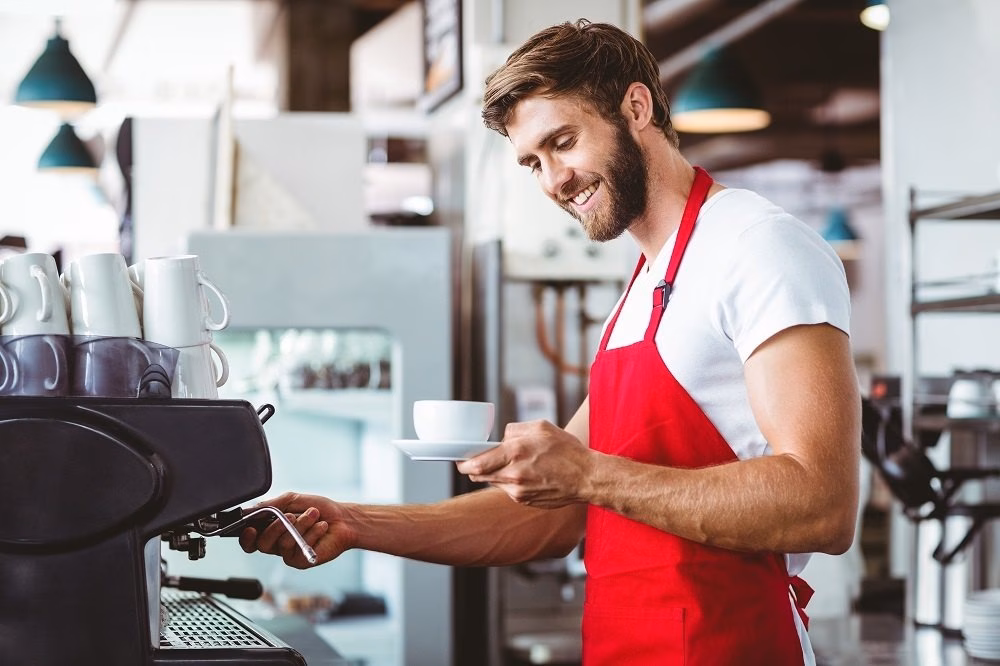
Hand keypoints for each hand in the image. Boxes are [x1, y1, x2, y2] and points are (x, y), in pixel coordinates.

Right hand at [238, 492, 354, 568]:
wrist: (343, 519)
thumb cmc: (319, 509)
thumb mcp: (292, 500)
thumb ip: (271, 505)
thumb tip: (252, 510)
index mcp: (271, 529)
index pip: (251, 540)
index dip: (246, 537)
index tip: (251, 528)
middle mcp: (277, 543)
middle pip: (262, 544)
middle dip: (276, 527)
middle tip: (292, 515)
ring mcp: (289, 553)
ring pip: (282, 544)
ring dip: (300, 525)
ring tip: (314, 515)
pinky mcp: (302, 561)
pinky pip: (298, 549)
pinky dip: (311, 534)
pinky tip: (321, 527)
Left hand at [456, 420, 593, 508]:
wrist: (587, 478)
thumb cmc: (567, 450)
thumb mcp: (541, 427)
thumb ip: (514, 430)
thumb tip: (500, 439)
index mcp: (516, 452)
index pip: (476, 463)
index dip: (464, 462)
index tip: (460, 459)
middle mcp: (514, 475)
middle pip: (480, 476)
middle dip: (475, 468)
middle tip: (477, 460)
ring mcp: (519, 492)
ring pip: (494, 482)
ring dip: (495, 473)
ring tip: (514, 464)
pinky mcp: (525, 501)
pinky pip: (508, 490)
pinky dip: (510, 482)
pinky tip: (527, 474)